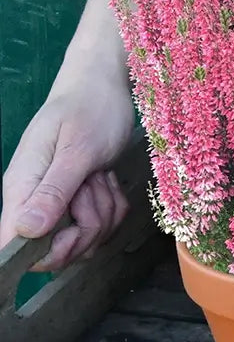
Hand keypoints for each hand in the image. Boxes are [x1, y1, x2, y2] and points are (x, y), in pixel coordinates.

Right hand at [0, 86, 134, 270]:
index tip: (72, 236)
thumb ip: (53, 191)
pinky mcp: (80, 202)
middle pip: (60, 248)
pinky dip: (113, 204)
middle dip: (89, 226)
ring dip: (104, 210)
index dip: (43, 253)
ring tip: (99, 175)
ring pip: (87, 238)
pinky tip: (106, 179)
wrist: (104, 89)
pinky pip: (103, 224)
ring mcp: (59, 202)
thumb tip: (26, 230)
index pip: (12, 240)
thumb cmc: (89, 111)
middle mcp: (35, 199)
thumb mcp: (77, 151)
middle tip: (94, 187)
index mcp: (23, 186)